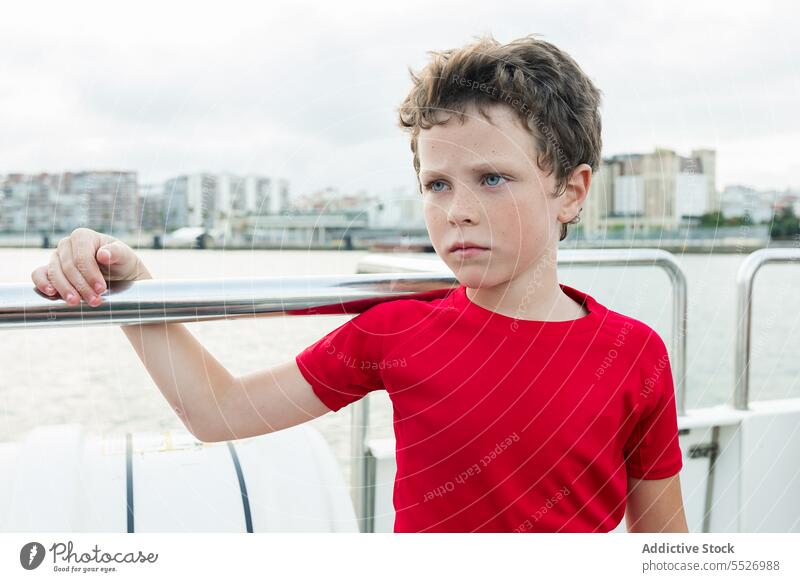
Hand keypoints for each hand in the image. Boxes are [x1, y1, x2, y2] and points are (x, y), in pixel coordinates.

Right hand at [30, 227, 150, 306]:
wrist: (118, 272)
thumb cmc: (121, 261)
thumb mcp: (125, 256)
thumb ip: (117, 253)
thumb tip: (103, 255)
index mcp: (83, 236)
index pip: (81, 257)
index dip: (90, 274)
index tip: (101, 289)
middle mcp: (67, 245)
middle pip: (68, 267)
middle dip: (81, 286)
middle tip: (94, 300)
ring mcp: (57, 257)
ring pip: (54, 273)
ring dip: (65, 290)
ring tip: (76, 303)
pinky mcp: (51, 269)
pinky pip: (39, 274)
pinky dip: (42, 283)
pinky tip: (51, 293)